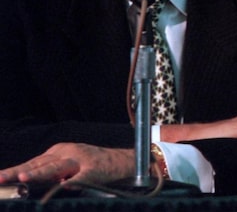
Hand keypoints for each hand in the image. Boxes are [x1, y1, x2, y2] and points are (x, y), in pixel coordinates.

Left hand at [0, 143, 132, 186]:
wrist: (123, 161)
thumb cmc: (93, 165)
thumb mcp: (68, 164)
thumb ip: (50, 172)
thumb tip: (24, 182)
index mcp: (59, 151)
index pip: (31, 163)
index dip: (13, 171)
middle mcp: (68, 153)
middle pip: (38, 164)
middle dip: (17, 172)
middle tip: (0, 179)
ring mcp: (81, 160)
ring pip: (55, 167)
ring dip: (38, 174)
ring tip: (22, 179)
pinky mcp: (95, 170)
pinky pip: (81, 177)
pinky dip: (72, 181)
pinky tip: (64, 185)